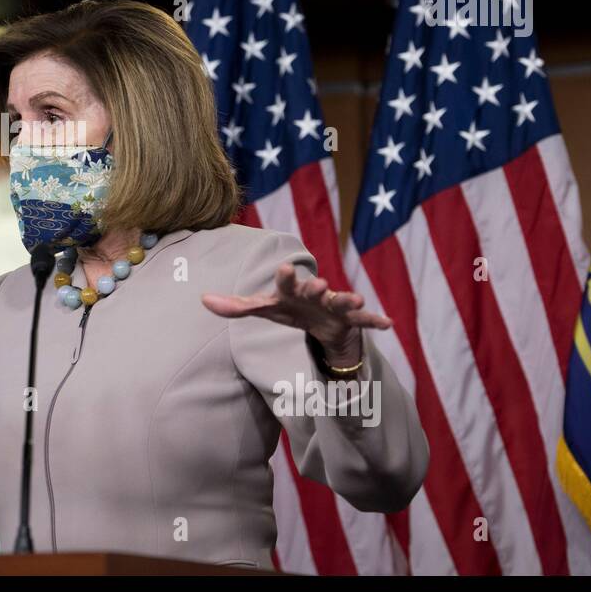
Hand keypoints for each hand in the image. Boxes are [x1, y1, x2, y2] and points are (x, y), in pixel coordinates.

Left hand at [201, 261, 391, 364]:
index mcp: (292, 291)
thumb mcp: (264, 309)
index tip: (284, 268)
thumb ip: (235, 307)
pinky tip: (389, 323)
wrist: (321, 320)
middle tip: (319, 284)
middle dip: (317, 288)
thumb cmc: (290, 309)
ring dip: (349, 300)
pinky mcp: (350, 319)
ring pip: (342, 301)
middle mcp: (314, 294)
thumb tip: (201, 299)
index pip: (286, 284)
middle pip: (315, 291)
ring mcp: (334, 305)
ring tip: (357, 299)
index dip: (286, 278)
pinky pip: (364, 320)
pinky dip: (376, 320)